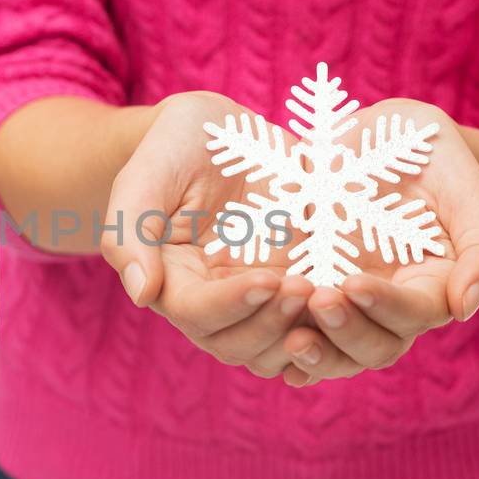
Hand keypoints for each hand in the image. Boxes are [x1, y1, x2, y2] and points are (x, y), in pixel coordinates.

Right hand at [101, 91, 316, 377]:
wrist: (219, 129)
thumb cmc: (175, 146)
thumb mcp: (145, 176)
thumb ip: (129, 233)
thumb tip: (142, 294)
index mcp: (171, 279)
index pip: (196, 314)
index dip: (232, 305)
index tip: (268, 278)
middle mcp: (212, 299)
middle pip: (235, 345)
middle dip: (271, 324)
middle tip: (305, 286)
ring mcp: (254, 296)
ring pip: (274, 349)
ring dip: (301, 333)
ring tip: (328, 293)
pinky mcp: (293, 282)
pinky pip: (311, 327)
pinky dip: (329, 324)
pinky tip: (349, 296)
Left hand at [278, 98, 478, 385]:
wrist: (369, 135)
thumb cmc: (425, 152)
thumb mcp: (463, 182)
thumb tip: (465, 308)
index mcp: (435, 283)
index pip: (417, 314)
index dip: (387, 306)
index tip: (353, 282)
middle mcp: (391, 303)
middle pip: (377, 347)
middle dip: (347, 331)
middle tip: (319, 299)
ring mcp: (347, 302)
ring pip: (336, 353)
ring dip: (315, 352)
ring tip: (288, 336)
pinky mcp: (308, 291)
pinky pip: (297, 335)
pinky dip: (282, 350)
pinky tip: (268, 347)